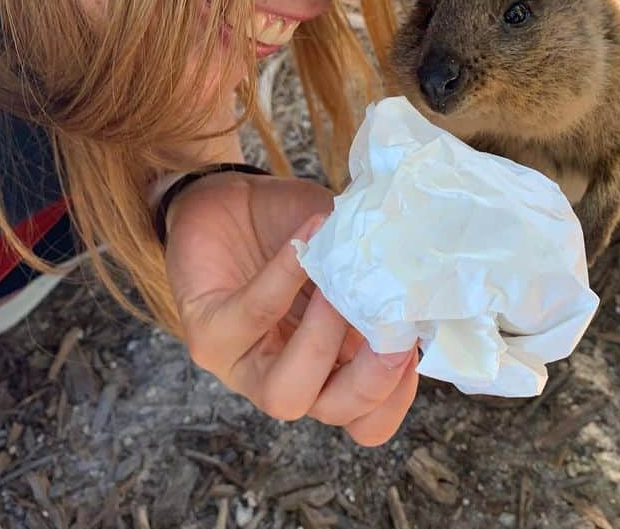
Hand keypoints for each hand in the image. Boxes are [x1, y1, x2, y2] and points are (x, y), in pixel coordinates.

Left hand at [164, 172, 418, 445]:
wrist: (231, 200)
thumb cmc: (296, 229)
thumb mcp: (348, 247)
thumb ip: (377, 268)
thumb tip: (413, 274)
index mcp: (334, 367)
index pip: (369, 419)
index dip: (395, 394)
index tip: (412, 344)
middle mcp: (291, 376)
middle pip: (335, 413)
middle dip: (370, 380)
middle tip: (391, 330)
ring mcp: (245, 364)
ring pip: (285, 393)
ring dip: (322, 339)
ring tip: (337, 287)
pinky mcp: (207, 334)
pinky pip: (252, 316)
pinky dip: (285, 277)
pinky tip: (306, 238)